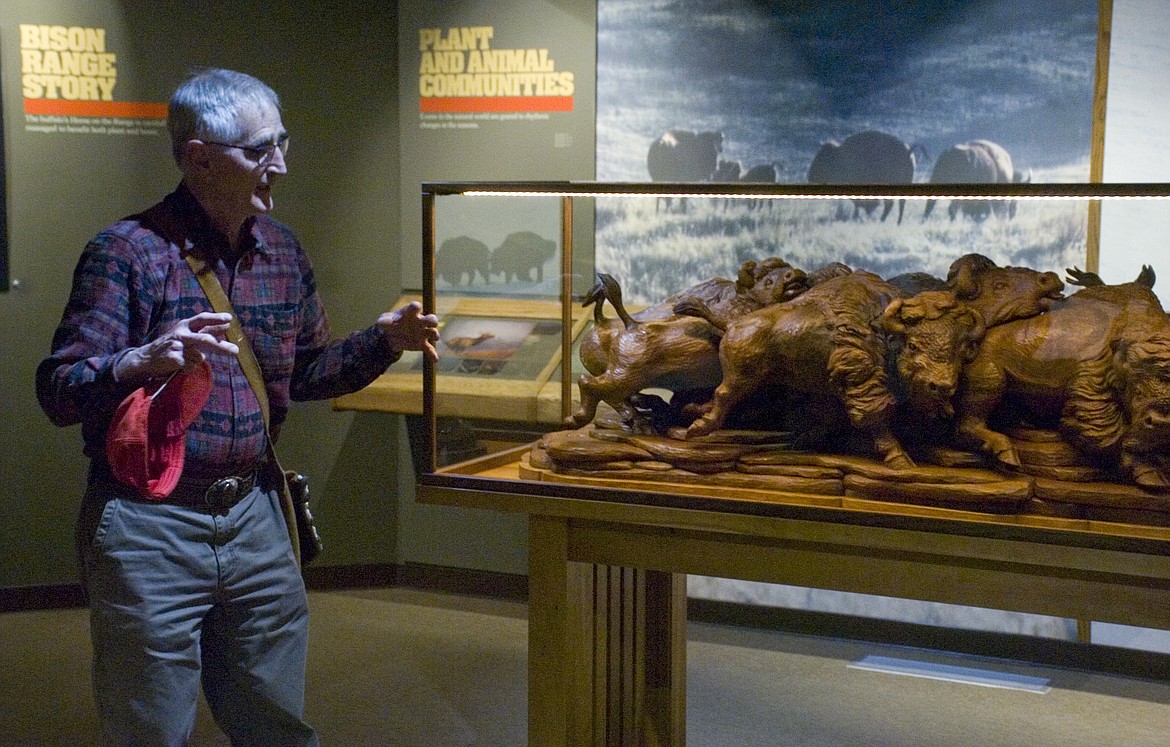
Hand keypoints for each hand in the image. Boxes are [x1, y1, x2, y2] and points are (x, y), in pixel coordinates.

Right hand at [114, 312, 239, 384]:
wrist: (146, 358)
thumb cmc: (172, 345)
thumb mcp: (187, 335)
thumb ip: (205, 331)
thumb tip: (226, 327)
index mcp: (184, 325)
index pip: (202, 319)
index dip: (215, 319)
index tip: (229, 319)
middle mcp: (181, 334)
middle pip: (204, 339)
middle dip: (220, 346)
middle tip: (236, 351)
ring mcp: (176, 346)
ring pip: (199, 357)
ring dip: (196, 361)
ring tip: (185, 360)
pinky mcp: (173, 359)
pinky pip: (190, 366)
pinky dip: (188, 368)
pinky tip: (178, 366)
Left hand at [377, 301, 439, 361]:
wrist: (392, 337)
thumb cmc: (390, 324)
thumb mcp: (384, 322)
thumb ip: (383, 321)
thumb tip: (380, 323)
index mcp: (410, 313)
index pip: (415, 307)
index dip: (417, 307)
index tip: (416, 308)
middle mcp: (420, 321)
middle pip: (430, 318)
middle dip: (432, 320)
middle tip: (432, 323)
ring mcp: (423, 333)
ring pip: (433, 332)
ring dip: (435, 334)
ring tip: (434, 337)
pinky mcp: (423, 344)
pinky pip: (429, 349)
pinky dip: (432, 354)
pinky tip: (435, 359)